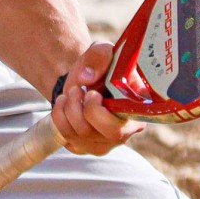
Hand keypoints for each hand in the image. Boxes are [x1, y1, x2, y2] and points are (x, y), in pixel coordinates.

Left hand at [51, 41, 143, 156]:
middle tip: (79, 90)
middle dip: (88, 109)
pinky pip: (68, 137)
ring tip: (72, 91)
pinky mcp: (84, 147)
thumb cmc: (98, 67)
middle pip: (111, 133)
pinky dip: (59, 116)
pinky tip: (64, 103)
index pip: (136, 121)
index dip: (111, 110)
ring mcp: (105, 142)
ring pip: (84, 135)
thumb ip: (99, 56)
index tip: (94, 93)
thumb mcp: (101, 51)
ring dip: (70, 108)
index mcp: (140, 108)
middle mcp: (127, 130)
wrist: (81, 80)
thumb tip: (86, 78)